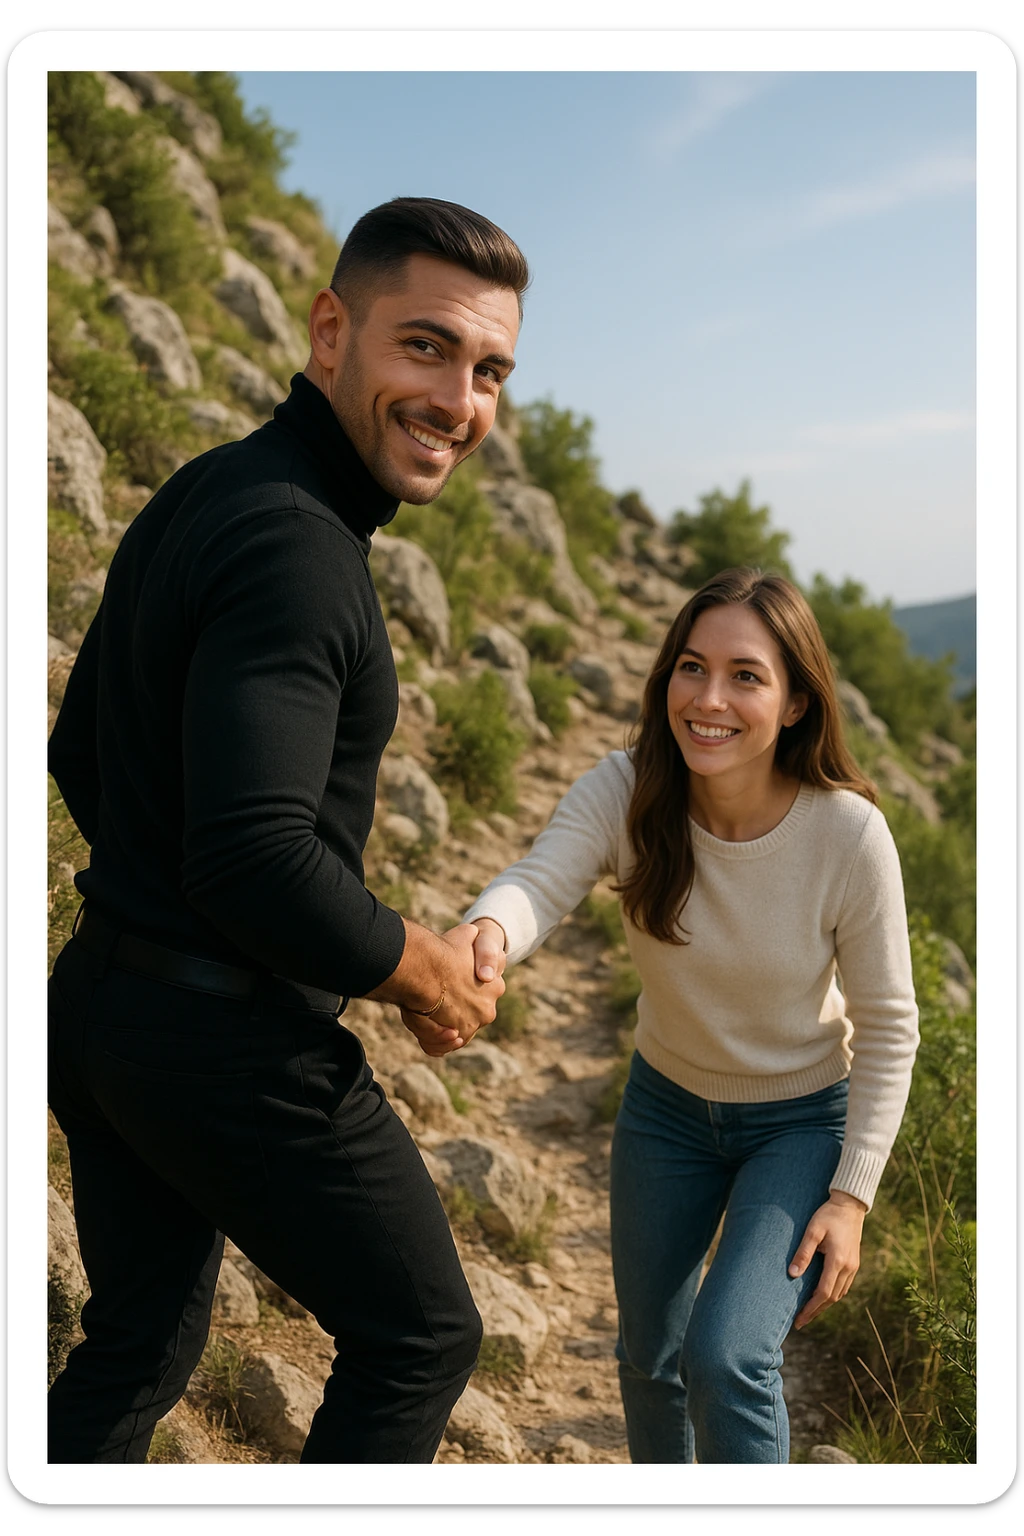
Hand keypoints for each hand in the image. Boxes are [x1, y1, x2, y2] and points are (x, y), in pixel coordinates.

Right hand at [367, 919, 503, 1056]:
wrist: (426, 969)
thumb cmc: (443, 952)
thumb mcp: (463, 935)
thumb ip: (471, 937)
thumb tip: (473, 932)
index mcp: (495, 986)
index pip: (482, 993)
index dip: (463, 989)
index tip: (448, 983)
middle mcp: (487, 1010)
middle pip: (469, 1014)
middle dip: (453, 1010)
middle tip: (433, 1001)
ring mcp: (471, 1027)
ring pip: (454, 1032)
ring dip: (440, 1027)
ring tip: (423, 1014)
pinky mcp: (452, 1039)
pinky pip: (440, 1046)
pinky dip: (432, 1041)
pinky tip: (423, 1029)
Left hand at [789, 1191, 866, 1329]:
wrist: (850, 1206)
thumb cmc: (828, 1215)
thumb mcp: (812, 1231)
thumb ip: (803, 1253)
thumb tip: (792, 1275)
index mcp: (838, 1261)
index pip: (824, 1293)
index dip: (811, 1308)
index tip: (799, 1319)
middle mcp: (849, 1267)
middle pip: (832, 1298)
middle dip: (816, 1311)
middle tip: (800, 1322)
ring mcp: (854, 1266)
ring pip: (839, 1294)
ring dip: (824, 1305)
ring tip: (808, 1312)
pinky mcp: (854, 1263)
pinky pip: (843, 1286)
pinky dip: (832, 1295)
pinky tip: (822, 1297)